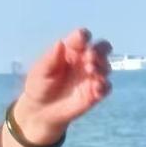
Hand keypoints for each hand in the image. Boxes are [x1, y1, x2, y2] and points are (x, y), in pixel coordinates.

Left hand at [15, 28, 112, 144]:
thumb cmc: (39, 85)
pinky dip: (104, 86)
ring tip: (91, 71)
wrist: (41, 110)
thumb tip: (60, 43)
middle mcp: (85, 60)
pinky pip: (106, 87)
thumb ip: (50, 58)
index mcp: (71, 50)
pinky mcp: (95, 93)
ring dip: (102, 66)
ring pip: (106, 66)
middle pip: (101, 48)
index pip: (82, 38)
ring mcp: (91, 77)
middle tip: (90, 57)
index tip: (81, 39)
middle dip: (99, 50)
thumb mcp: (40, 71)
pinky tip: (96, 88)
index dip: (83, 36)